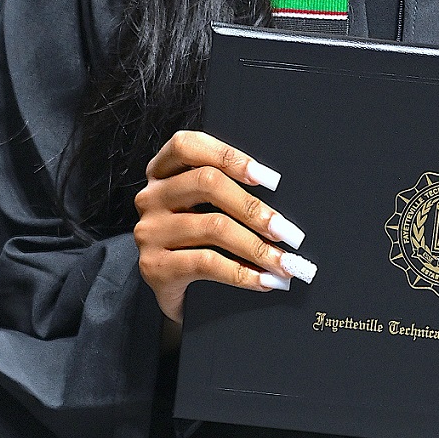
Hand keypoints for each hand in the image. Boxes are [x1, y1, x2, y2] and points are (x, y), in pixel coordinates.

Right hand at [134, 130, 316, 325]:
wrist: (173, 292)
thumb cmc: (196, 243)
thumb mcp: (204, 209)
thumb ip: (227, 191)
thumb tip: (280, 204)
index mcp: (162, 172)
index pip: (187, 145)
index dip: (230, 156)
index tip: (271, 179)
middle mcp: (151, 197)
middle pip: (206, 183)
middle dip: (255, 208)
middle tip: (288, 232)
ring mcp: (150, 232)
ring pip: (213, 226)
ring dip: (257, 247)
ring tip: (284, 263)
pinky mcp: (154, 266)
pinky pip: (206, 263)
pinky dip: (242, 273)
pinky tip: (264, 281)